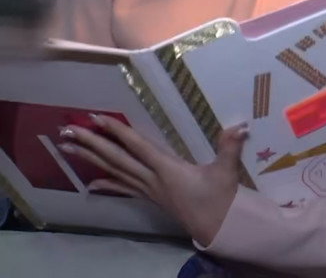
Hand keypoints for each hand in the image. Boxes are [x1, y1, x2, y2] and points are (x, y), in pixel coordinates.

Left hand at [60, 113, 247, 244]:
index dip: (118, 132)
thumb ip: (230, 148)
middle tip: (67, 130)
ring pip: (114, 171)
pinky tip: (89, 185)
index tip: (97, 118)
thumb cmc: (220, 198)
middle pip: (116, 158)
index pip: (138, 146)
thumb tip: (240, 126)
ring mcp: (148, 189)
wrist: (216, 226)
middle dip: (91, 143)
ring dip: (90, 158)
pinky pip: (123, 189)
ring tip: (68, 147)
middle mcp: (151, 179)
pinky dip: (105, 185)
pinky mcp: (149, 196)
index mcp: (167, 169)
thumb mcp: (227, 172)